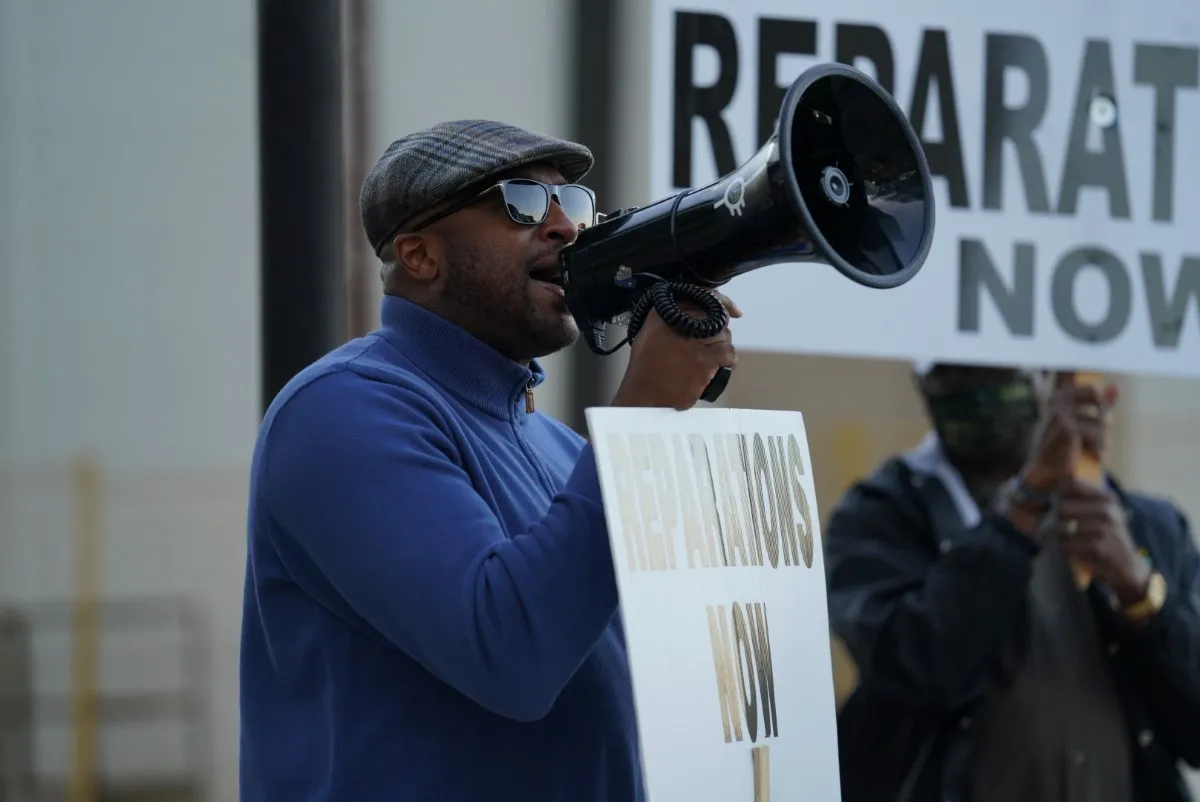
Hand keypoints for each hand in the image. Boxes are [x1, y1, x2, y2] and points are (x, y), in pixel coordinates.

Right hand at [611, 290, 740, 410]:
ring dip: (722, 347)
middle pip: (717, 318)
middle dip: (719, 331)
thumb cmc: (645, 367)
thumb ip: (669, 318)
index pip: (704, 297)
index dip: (723, 302)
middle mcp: (682, 321)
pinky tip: (718, 366)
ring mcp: (695, 341)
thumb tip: (692, 313)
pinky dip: (727, 360)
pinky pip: (728, 354)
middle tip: (711, 345)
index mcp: (667, 311)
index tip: (734, 310)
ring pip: (725, 336)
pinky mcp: (705, 360)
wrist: (644, 393)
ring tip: (710, 359)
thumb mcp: (649, 332)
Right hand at [1022, 372, 1117, 491]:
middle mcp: (1057, 400)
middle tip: (1099, 434)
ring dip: (1103, 438)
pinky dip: (1099, 448)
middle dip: (1104, 416)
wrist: (1048, 474)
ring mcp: (1060, 413)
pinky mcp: (1068, 429)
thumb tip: (1116, 387)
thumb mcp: (1086, 423)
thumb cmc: (1066, 447)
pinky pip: (1097, 434)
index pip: (1066, 370)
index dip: (1074, 365)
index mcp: (1059, 395)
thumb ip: (1100, 405)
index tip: (1084, 374)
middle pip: (1096, 393)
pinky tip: (1093, 456)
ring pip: (1101, 419)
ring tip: (1095, 450)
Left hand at [1050, 478, 1149, 604]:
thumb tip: (1058, 483)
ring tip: (1074, 539)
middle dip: (1060, 519)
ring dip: (1062, 536)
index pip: (1072, 484)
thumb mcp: (1104, 512)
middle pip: (1063, 507)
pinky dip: (1066, 549)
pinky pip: (1065, 545)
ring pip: (1061, 527)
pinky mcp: (1096, 548)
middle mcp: (1107, 511)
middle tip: (1067, 526)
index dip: (1060, 493)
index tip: (1059, 500)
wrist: (1128, 565)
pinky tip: (1077, 550)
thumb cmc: (1109, 535)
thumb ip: (1083, 497)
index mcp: (1107, 499)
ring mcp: (1102, 529)